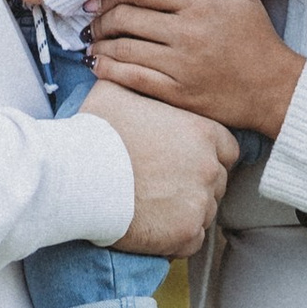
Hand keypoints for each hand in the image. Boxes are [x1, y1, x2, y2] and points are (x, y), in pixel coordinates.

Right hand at [86, 86, 236, 257]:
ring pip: (205, 211)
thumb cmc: (96, 132)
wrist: (79, 177)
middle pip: (217, 181)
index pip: (227, 148)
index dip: (208, 155)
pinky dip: (176, 238)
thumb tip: (123, 67)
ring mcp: (200, 204)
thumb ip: (136, 82)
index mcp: (203, 133)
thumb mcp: (116, 91)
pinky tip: (154, 228)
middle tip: (164, 185)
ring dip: (185, 211)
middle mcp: (209, 168)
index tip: (185, 161)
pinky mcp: (184, 234)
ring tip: (154, 207)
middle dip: (195, 184)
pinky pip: (192, 240)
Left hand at [91, 0, 301, 138]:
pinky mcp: (178, 94)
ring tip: (94, 43)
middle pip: (125, 17)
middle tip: (95, 22)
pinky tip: (98, 66)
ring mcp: (181, 66)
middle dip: (101, 18)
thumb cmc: (256, 38)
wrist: (274, 89)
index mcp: (200, 4)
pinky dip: (108, 71)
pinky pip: (132, 79)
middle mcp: (187, 33)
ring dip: (100, 45)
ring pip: (123, 49)